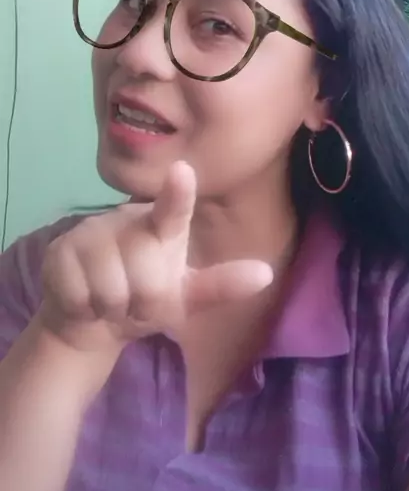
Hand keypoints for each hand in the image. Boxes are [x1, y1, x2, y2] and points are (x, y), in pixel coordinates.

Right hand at [39, 162, 272, 355]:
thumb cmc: (143, 297)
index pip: (174, 210)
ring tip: (110, 300)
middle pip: (147, 277)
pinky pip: (81, 296)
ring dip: (114, 310)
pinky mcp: (59, 252)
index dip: (178, 193)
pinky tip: (85, 300)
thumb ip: (220, 285)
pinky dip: (86, 310)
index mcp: (161, 227)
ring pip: (113, 290)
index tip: (183, 171)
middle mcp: (125, 220)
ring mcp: (89, 233)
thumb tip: (266, 274)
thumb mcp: (184, 295)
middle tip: (135, 302)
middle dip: (144, 305)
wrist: (90, 319)